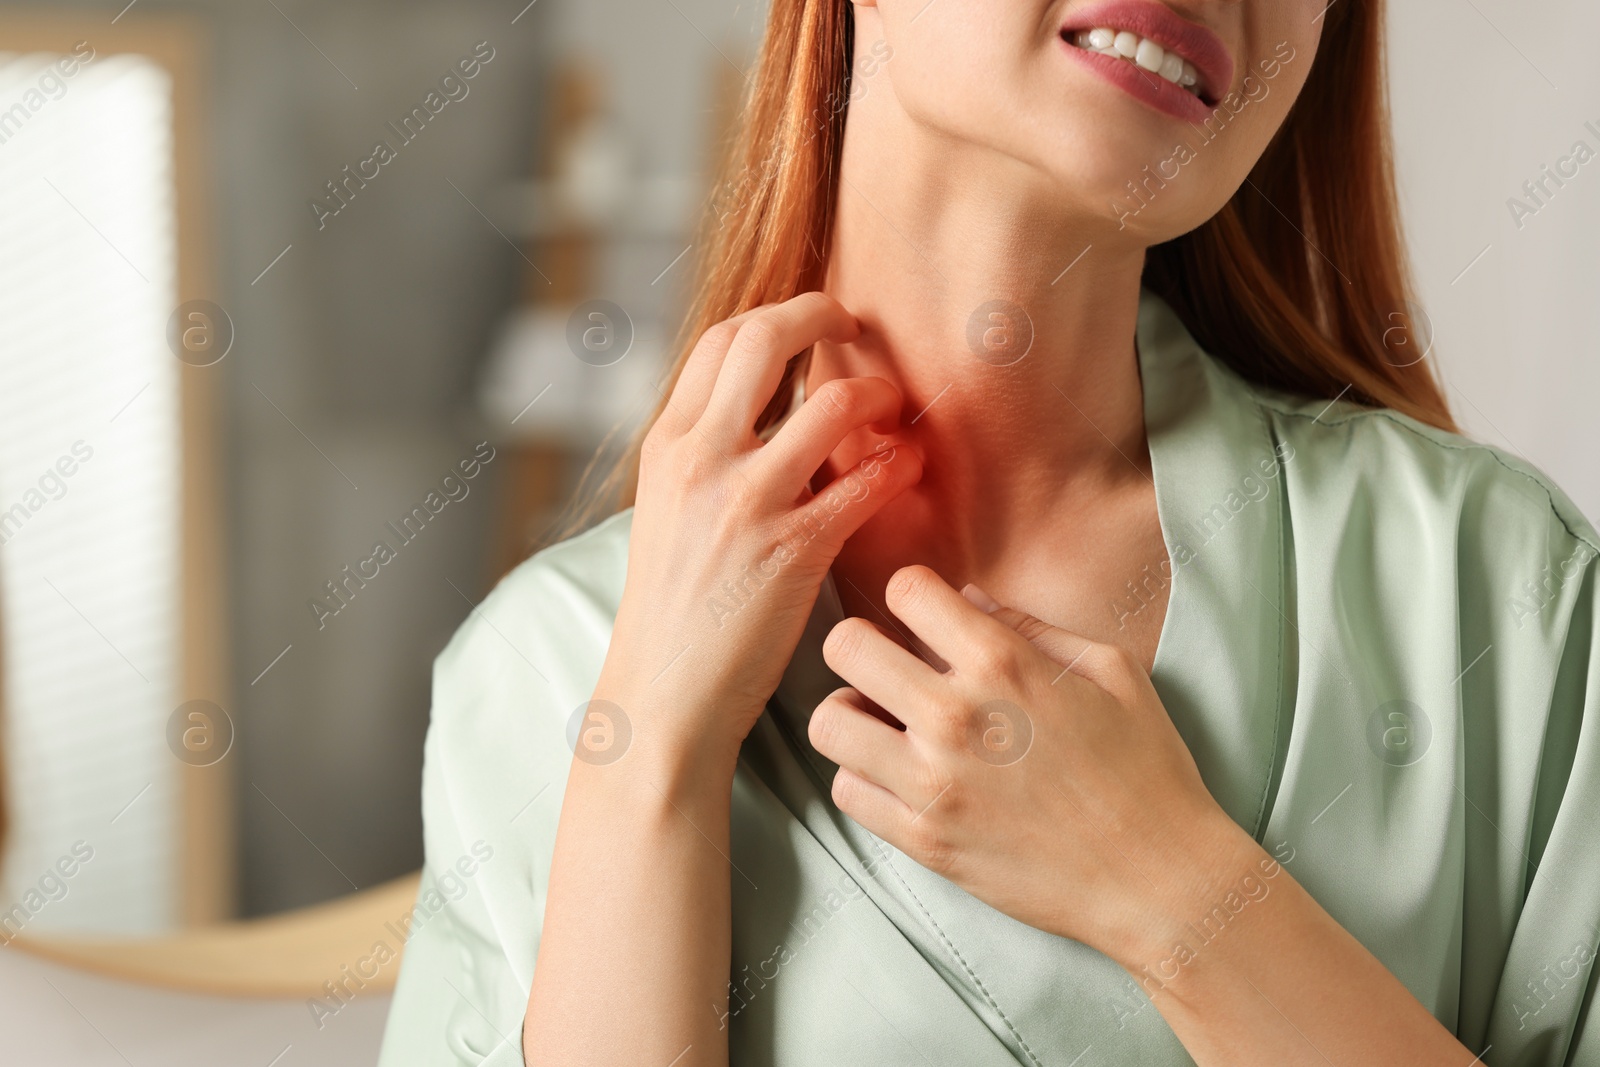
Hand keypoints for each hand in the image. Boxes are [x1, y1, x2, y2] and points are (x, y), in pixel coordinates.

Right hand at [595, 293, 923, 780]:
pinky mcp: (792, 549)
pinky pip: (865, 482)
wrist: (663, 694)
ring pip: (831, 403)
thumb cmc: (675, 610)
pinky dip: (897, 463)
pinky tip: (908, 466)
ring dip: (877, 394)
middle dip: (823, 315)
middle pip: (765, 339)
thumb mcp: (668, 511)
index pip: (720, 339)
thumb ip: (708, 455)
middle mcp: (700, 459)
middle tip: (859, 327)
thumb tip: (765, 412)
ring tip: (894, 407)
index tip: (812, 319)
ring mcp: (746, 502)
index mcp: (667, 446)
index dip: (776, 314)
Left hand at [808, 565, 1255, 965]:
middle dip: (865, 647)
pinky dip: (863, 777)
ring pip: (829, 722)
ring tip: (884, 723)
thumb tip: (969, 599)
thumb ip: (1033, 627)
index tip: (926, 618)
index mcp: (1003, 663)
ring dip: (852, 715)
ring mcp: (933, 782)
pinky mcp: (923, 839)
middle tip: (889, 667)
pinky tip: (897, 775)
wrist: (1159, 879)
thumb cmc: (1147, 769)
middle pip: (846, 646)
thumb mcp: (1112, 671)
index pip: (905, 590)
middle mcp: (955, 716)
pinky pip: (847, 791)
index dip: (912, 596)